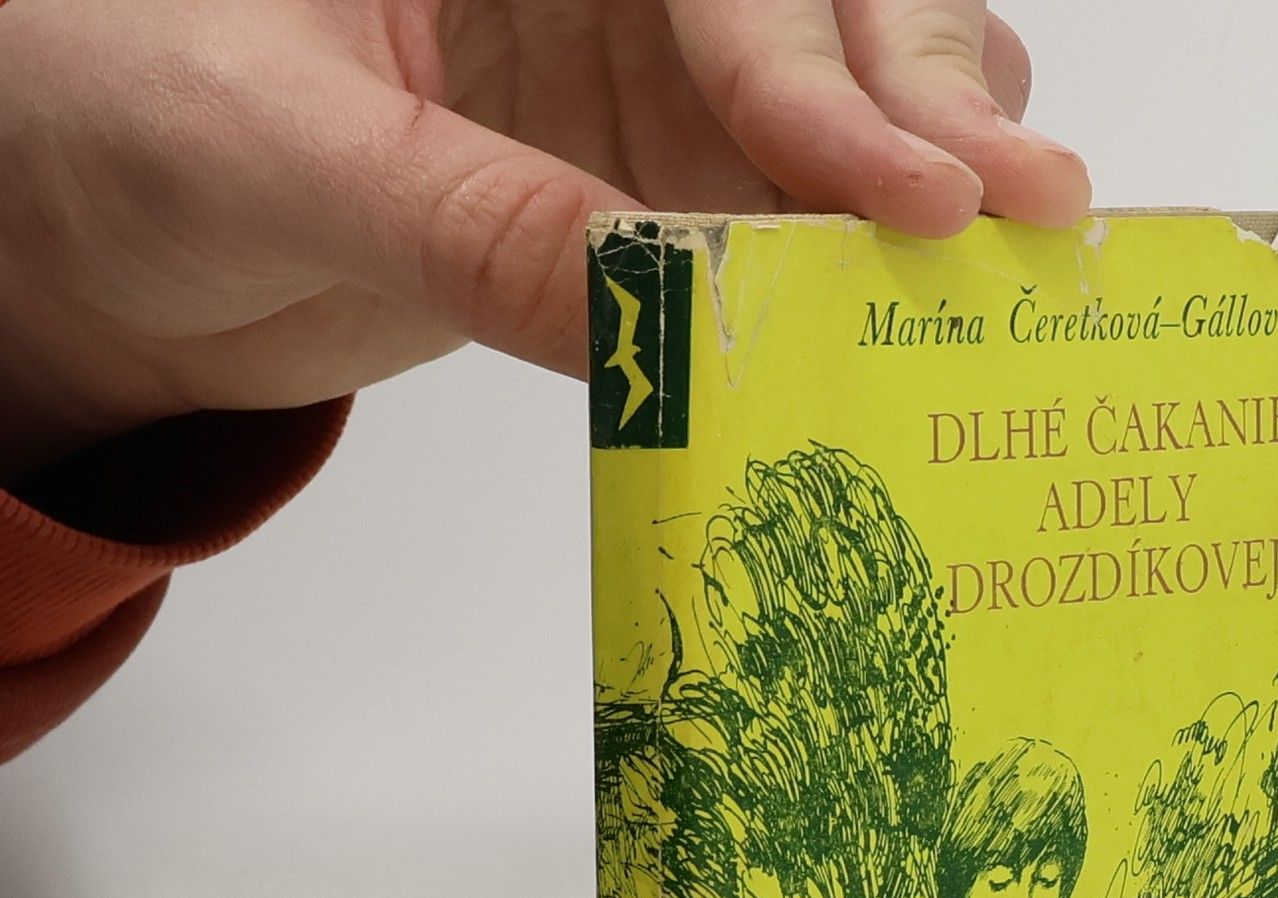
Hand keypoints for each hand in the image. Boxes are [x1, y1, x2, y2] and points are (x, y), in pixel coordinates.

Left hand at [0, 0, 1089, 479]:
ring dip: (932, 177)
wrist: (101, 232)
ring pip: (851, 99)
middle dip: (937, 99)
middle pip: (838, 3)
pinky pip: (784, 229)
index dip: (824, 70)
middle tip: (1024, 214)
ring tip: (1006, 270)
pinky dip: (856, 281)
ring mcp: (643, 90)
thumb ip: (462, 218)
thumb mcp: (265, 144)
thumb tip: (654, 316)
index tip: (903, 194)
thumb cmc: (116, 113)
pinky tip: (912, 332)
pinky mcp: (648, 196)